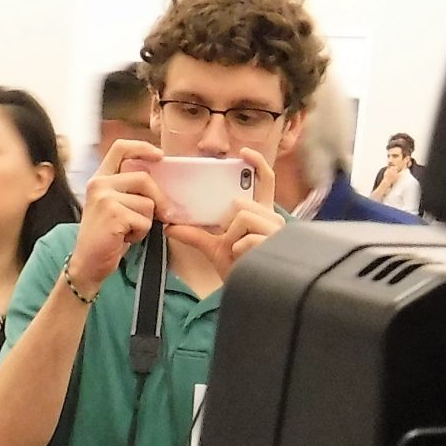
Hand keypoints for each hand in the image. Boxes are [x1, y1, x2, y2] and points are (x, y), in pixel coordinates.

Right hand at [70, 139, 162, 288]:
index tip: (160, 156)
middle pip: (144, 178)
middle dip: (159, 199)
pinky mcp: (113, 214)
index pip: (121, 148)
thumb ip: (130, 190)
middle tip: (163, 214)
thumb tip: (163, 184)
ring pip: (147, 203)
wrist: (87, 264)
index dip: (143, 148)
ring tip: (128, 231)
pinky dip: (141, 233)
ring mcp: (104, 198)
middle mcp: (99, 184)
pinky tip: (125, 238)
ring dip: (145, 222)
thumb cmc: (106, 237)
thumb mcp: (115, 206)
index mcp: (100, 178)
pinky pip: (144, 220)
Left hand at [165, 149, 280, 275]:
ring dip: (233, 238)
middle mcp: (273, 217)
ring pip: (242, 216)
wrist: (251, 293)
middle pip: (240, 203)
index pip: (265, 180)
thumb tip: (169, 226)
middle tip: (231, 242)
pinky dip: (239, 250)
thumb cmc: (239, 268)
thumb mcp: (214, 249)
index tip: (242, 152)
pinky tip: (246, 259)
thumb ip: (194, 234)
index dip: (256, 163)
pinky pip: (245, 237)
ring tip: (239, 252)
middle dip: (228, 224)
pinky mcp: (275, 242)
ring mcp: (277, 229)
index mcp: (262, 214)